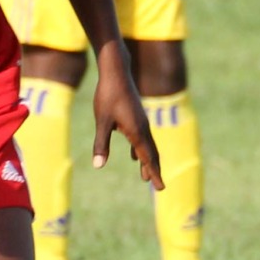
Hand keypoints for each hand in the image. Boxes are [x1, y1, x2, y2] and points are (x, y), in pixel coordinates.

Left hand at [90, 54, 163, 188]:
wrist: (116, 72)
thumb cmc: (108, 95)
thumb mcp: (102, 121)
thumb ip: (101, 144)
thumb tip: (98, 166)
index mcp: (136, 131)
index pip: (148, 157)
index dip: (154, 173)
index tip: (161, 187)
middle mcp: (142, 127)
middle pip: (152, 153)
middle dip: (154, 170)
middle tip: (158, 186)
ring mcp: (141, 121)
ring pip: (148, 146)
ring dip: (148, 161)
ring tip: (145, 175)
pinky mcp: (136, 116)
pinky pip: (142, 138)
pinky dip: (141, 150)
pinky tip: (134, 155)